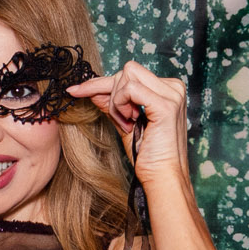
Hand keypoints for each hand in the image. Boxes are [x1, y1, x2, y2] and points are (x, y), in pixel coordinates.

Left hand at [67, 61, 190, 177]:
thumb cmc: (148, 157)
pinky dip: (121, 105)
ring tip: (127, 124)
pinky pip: (130, 89)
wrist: (162, 178)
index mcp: (167, 89)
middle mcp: (173, 88)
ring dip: (116, 102)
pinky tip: (128, 122)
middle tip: (121, 121)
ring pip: (126, 76)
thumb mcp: (125, 124)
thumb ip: (112, 105)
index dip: (100, 82)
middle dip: (112, 95)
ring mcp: (171, 95)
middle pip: (127, 71)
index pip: (129, 74)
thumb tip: (91, 90)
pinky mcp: (165, 105)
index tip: (76, 90)